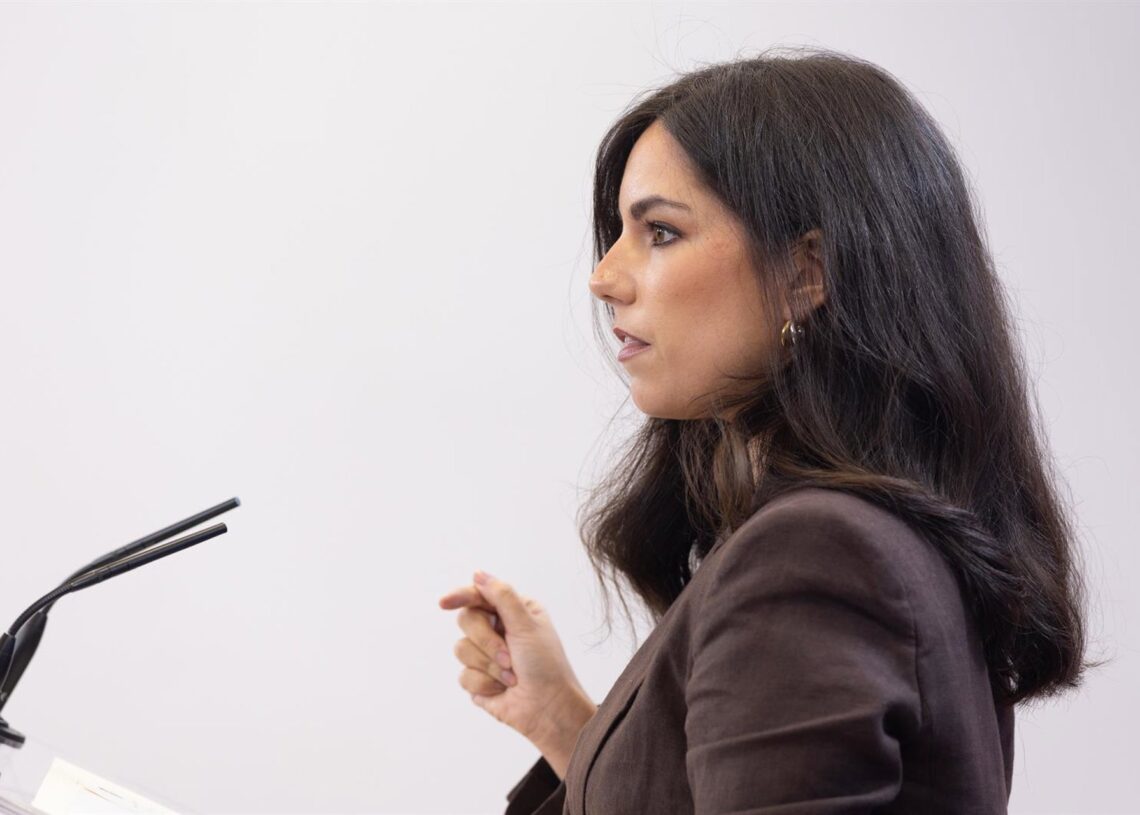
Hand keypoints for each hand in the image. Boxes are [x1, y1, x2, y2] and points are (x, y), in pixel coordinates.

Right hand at [439, 570, 596, 771]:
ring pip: (461, 648)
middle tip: (509, 656)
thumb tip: (478, 574)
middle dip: (486, 641)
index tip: (444, 602)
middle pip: (466, 620)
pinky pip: (463, 675)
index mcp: (514, 612)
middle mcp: (498, 630)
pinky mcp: (478, 679)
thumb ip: (502, 596)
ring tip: (511, 677)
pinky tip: (502, 691)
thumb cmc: (546, 666)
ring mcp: (486, 655)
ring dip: (489, 666)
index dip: (460, 596)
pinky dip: (484, 684)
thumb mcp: (527, 624)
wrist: (548, 709)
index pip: (479, 595)